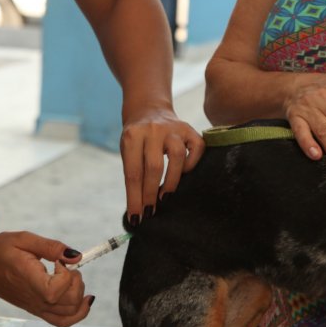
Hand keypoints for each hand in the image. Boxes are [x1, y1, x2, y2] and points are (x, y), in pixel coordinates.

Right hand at [0, 231, 91, 326]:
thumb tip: (76, 256)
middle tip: (64, 266)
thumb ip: (50, 247)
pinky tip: (84, 298)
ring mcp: (36, 308)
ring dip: (80, 295)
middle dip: (77, 281)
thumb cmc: (0, 250)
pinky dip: (78, 313)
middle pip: (69, 303)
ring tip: (72, 277)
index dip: (65, 275)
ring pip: (70, 315)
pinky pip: (62, 321)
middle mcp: (34, 300)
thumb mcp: (23, 239)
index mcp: (29, 281)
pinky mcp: (37, 310)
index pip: (56, 291)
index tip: (57, 261)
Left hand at [119, 107, 204, 223]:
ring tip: (165, 196)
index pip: (133, 172)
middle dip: (151, 194)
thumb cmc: (136, 138)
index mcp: (132, 135)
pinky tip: (184, 172)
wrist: (148, 109)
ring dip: (171, 181)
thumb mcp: (128, 152)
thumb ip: (134, 175)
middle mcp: (153, 129)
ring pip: (178, 156)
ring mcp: (173, 127)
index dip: (134, 198)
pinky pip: (197, 147)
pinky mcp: (189, 128)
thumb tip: (140, 210)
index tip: (136, 218)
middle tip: (151, 212)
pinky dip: (192, 163)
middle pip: (154, 167)